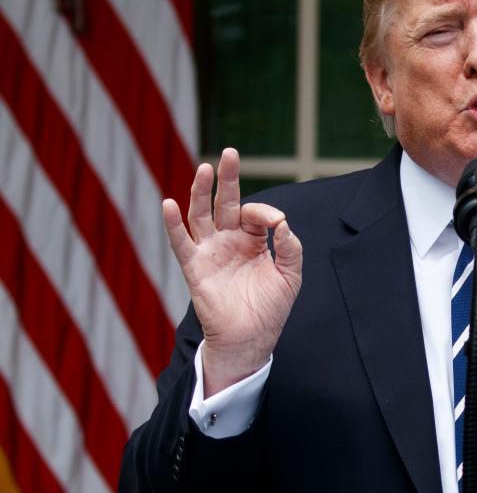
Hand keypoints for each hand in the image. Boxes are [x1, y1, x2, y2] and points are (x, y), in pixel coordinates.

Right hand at [162, 148, 302, 395]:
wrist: (251, 339)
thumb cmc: (271, 308)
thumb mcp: (290, 275)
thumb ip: (290, 247)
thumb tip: (283, 221)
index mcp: (252, 241)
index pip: (254, 213)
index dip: (265, 212)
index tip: (277, 223)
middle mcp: (229, 241)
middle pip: (224, 203)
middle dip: (227, 179)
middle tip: (230, 153)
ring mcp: (210, 252)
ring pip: (201, 215)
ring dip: (201, 192)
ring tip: (204, 169)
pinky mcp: (195, 268)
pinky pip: (181, 243)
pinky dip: (173, 224)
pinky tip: (169, 204)